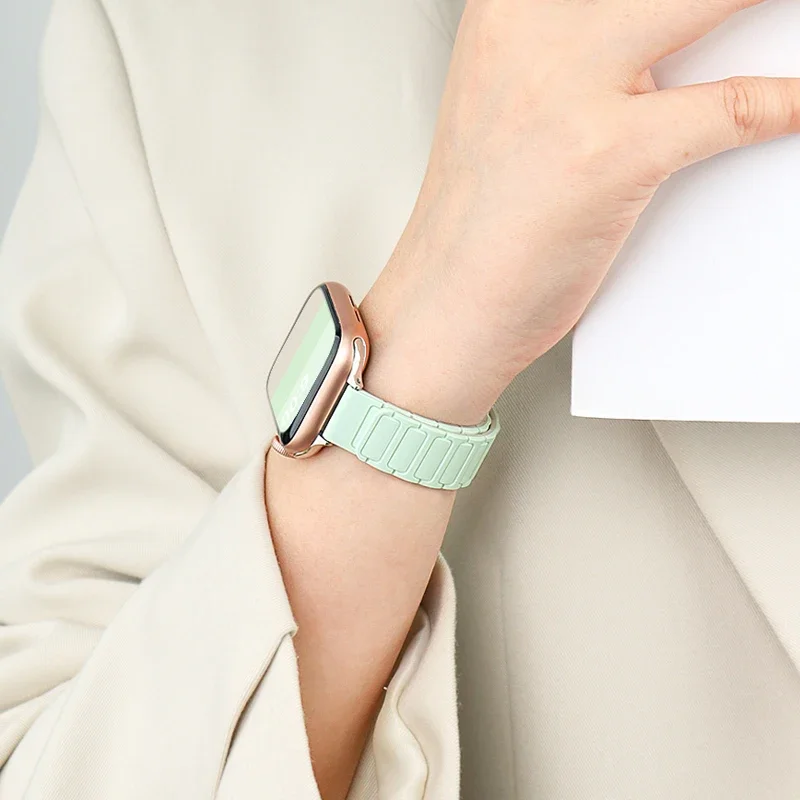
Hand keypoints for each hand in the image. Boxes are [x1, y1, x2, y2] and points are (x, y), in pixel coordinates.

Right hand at [359, 0, 799, 424]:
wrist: (445, 304)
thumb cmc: (479, 221)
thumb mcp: (514, 101)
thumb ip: (577, 50)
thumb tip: (671, 40)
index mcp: (507, 10)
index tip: (706, 8)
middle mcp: (531, 30)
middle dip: (731, 3)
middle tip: (755, 18)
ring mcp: (567, 89)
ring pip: (713, 3)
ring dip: (764, 20)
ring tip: (781, 32)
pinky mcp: (606, 155)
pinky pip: (729, 108)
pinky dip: (782, 105)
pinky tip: (793, 107)